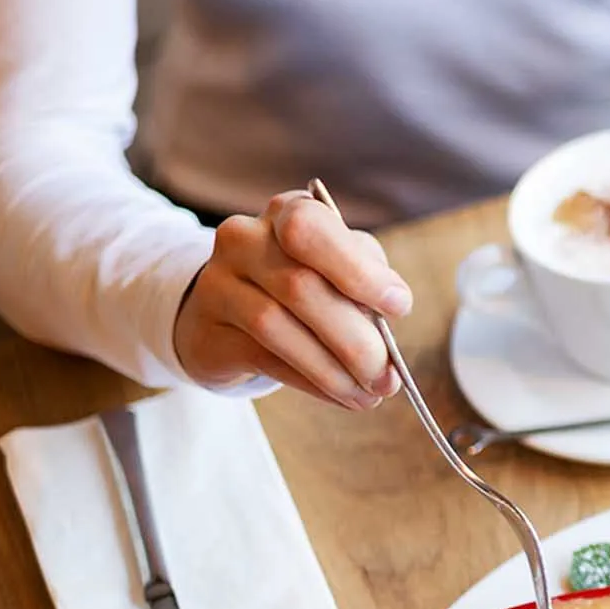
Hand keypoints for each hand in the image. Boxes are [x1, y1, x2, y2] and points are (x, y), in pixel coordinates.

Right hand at [171, 189, 409, 408]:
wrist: (228, 312)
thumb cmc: (301, 283)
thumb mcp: (338, 267)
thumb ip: (364, 280)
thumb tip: (389, 319)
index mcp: (287, 213)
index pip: (312, 229)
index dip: (358, 270)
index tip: (399, 307)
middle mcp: (244, 240)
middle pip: (299, 286)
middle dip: (355, 338)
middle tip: (388, 376)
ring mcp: (218, 285)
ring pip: (277, 327)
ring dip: (334, 369)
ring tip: (370, 394)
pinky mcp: (210, 333)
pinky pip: (266, 360)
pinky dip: (313, 383)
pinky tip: (342, 396)